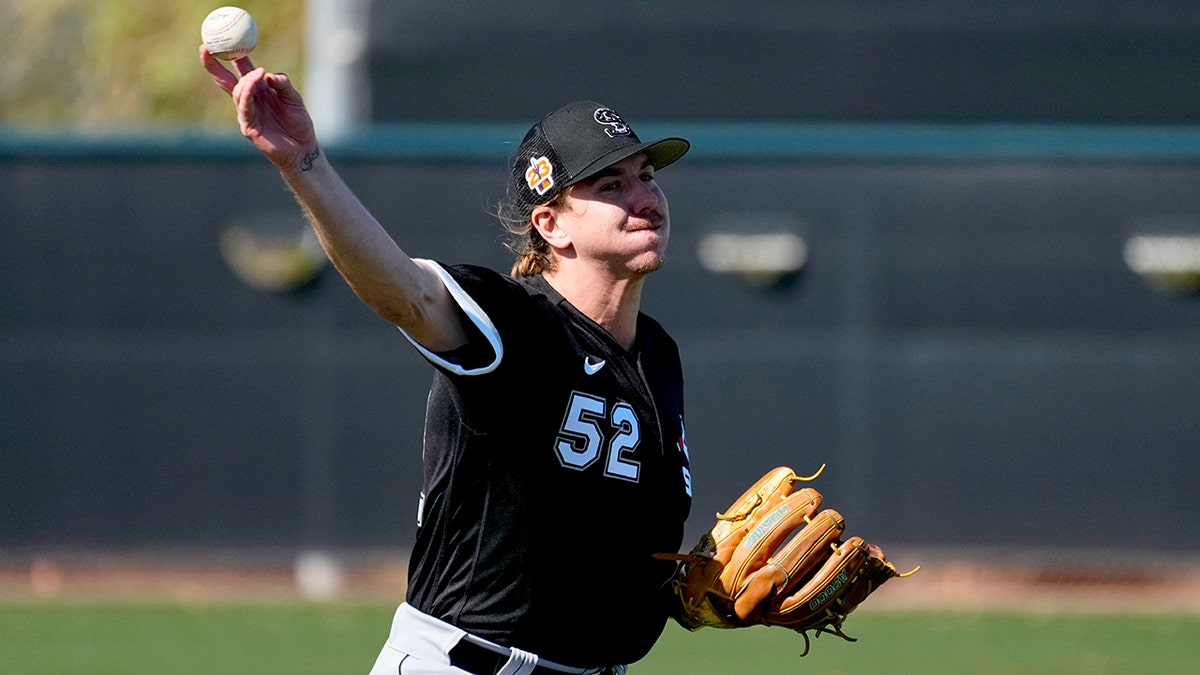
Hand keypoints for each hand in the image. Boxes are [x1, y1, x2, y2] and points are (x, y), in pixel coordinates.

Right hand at [199, 45, 317, 171]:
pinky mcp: (249, 127)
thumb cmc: (298, 122)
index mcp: (258, 89)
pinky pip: (244, 108)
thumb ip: (283, 85)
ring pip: (238, 92)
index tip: (223, 38)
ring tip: (257, 73)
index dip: (231, 55)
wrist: (302, 148)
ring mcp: (247, 113)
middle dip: (213, 65)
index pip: (241, 69)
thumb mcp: (294, 98)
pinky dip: (246, 95)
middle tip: (205, 48)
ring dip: (246, 80)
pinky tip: (251, 85)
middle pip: (227, 79)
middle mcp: (249, 99)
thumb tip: (268, 74)